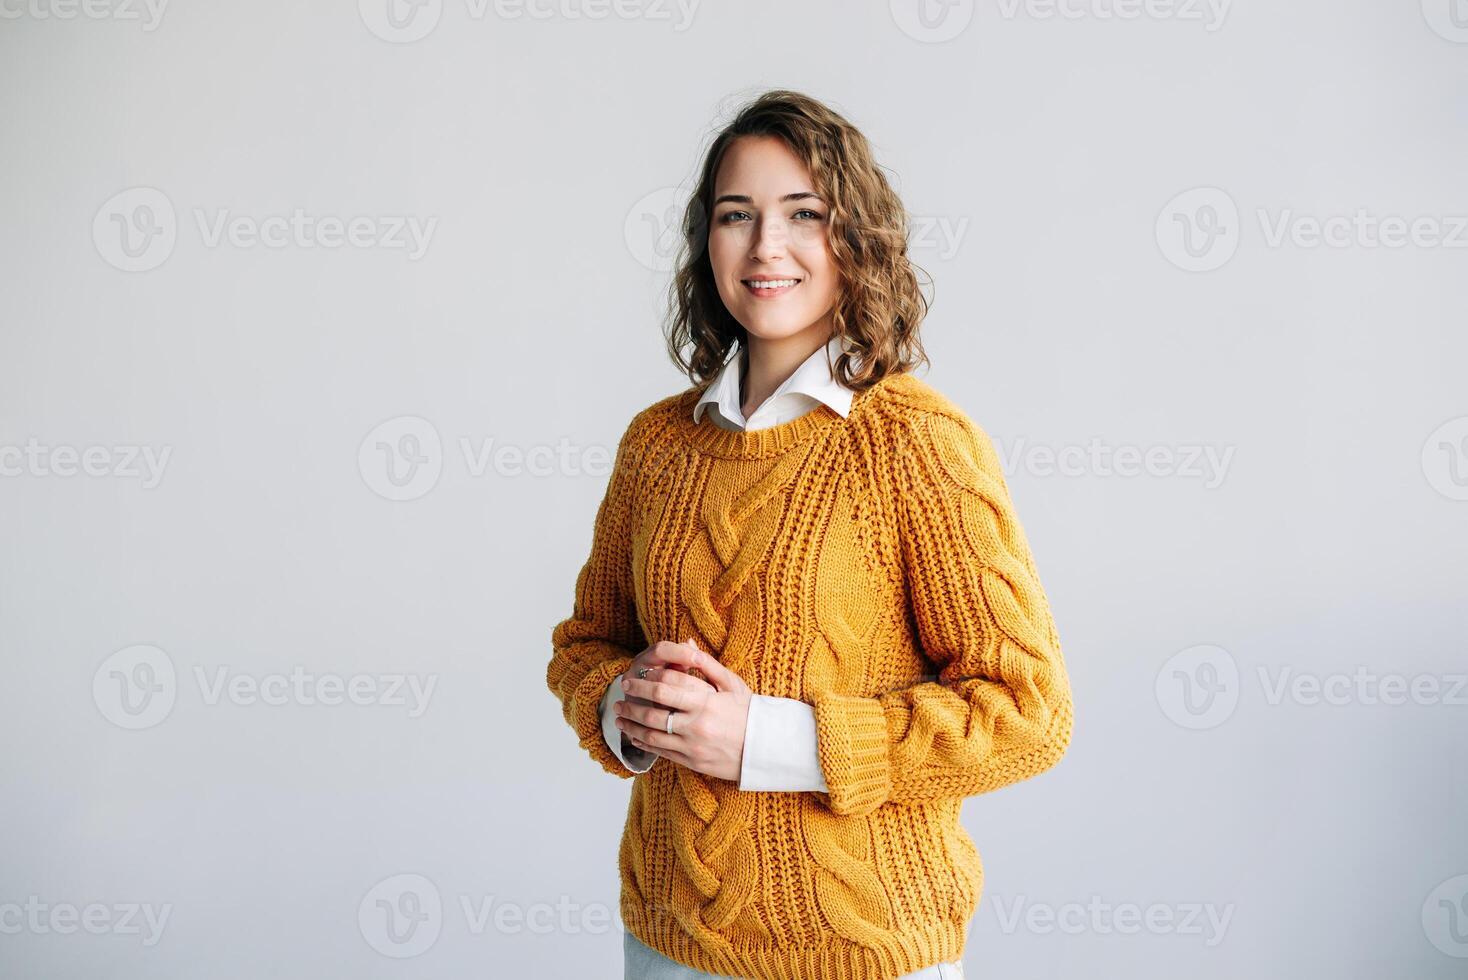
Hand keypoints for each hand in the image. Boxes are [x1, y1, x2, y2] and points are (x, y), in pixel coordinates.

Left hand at [614, 638, 751, 782]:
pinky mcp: (691, 761)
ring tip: (619, 714)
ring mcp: (692, 745)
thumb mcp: (733, 685)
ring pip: (652, 732)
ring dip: (631, 722)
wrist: (765, 750)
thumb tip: (686, 643)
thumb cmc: (749, 713)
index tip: (638, 675)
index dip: (649, 678)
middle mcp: (697, 723)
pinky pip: (660, 751)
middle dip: (634, 697)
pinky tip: (633, 734)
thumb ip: (707, 665)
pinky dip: (642, 741)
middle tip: (623, 689)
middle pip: (655, 708)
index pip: (669, 685)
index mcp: (707, 701)